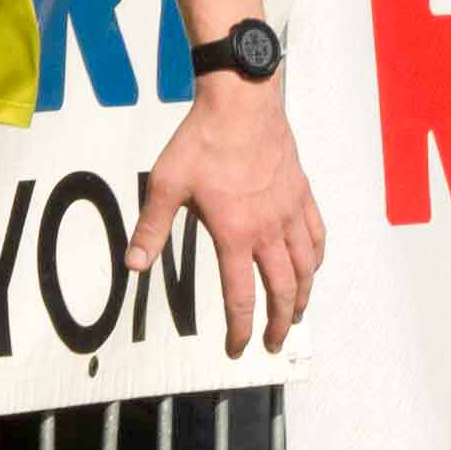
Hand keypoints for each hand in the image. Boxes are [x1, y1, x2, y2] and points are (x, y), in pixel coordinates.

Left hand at [131, 76, 324, 351]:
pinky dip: (317, 257)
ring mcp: (289, 211)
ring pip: (306, 267)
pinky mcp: (301, 193)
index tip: (236, 348)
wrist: (241, 101)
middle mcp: (268, 229)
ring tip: (296, 314)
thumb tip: (133, 266)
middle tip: (273, 343)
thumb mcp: (166, 184)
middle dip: (279, 323)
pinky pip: (317, 234)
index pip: (241, 297)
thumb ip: (151, 228)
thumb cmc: (202, 141)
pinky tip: (312, 266)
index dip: (239, 329)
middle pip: (282, 290)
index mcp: (234, 234)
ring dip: (303, 296)